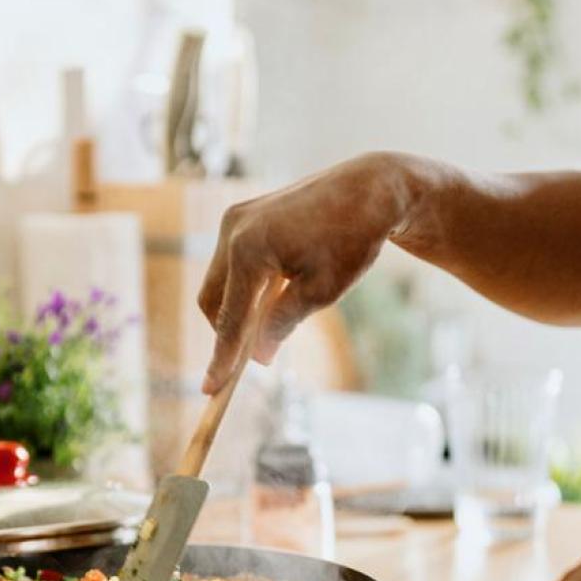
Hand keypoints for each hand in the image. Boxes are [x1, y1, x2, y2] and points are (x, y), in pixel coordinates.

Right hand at [197, 153, 417, 392]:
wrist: (369, 189)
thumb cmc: (352, 240)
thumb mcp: (321, 292)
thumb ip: (282, 324)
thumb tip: (257, 358)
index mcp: (249, 251)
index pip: (230, 318)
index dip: (222, 359)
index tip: (211, 390)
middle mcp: (232, 231)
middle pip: (212, 299)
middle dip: (226, 331)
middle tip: (247, 361)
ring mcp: (235, 219)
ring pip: (219, 281)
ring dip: (236, 307)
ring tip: (270, 324)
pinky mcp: (242, 215)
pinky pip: (231, 262)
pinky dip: (245, 285)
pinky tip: (273, 294)